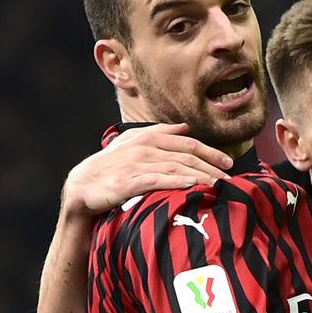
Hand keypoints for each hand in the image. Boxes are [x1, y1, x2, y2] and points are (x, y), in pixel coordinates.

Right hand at [61, 123, 232, 215]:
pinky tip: (193, 185)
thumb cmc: (110, 166)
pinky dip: (177, 181)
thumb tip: (184, 127)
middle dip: (211, 166)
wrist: (82, 185)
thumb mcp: (132, 143)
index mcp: (148, 137)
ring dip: (200, 175)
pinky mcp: (127, 182)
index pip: (187, 143)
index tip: (228, 163)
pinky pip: (157, 180)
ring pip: (176, 167)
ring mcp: (135, 164)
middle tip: (230, 177)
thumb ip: (159, 133)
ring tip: (218, 184)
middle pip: (186, 155)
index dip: (210, 151)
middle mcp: (144, 147)